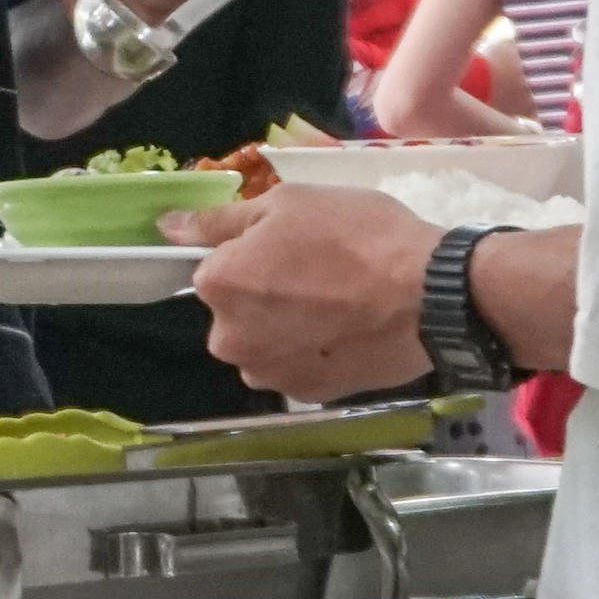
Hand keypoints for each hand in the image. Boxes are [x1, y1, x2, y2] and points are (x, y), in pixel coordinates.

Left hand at [169, 187, 446, 405]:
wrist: (431, 296)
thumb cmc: (358, 237)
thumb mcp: (288, 203)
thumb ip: (219, 220)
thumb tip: (166, 227)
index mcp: (218, 285)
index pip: (215, 266)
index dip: (252, 253)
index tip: (292, 247)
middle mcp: (230, 339)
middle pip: (236, 310)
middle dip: (265, 295)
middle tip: (320, 271)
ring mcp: (270, 373)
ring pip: (265, 342)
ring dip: (287, 327)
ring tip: (339, 303)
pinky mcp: (309, 395)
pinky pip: (298, 366)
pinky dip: (314, 351)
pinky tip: (348, 330)